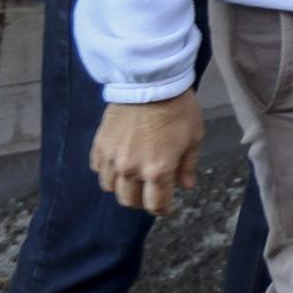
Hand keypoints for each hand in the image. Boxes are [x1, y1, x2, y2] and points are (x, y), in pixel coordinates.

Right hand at [91, 93, 203, 216]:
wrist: (150, 82)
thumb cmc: (178, 109)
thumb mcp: (193, 137)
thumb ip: (187, 165)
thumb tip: (186, 186)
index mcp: (157, 170)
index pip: (156, 204)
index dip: (163, 209)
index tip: (167, 207)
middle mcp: (130, 170)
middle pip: (130, 200)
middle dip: (142, 202)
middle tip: (151, 194)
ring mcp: (112, 158)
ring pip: (111, 188)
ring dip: (123, 188)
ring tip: (133, 181)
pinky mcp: (99, 145)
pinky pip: (98, 169)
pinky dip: (108, 172)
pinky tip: (117, 165)